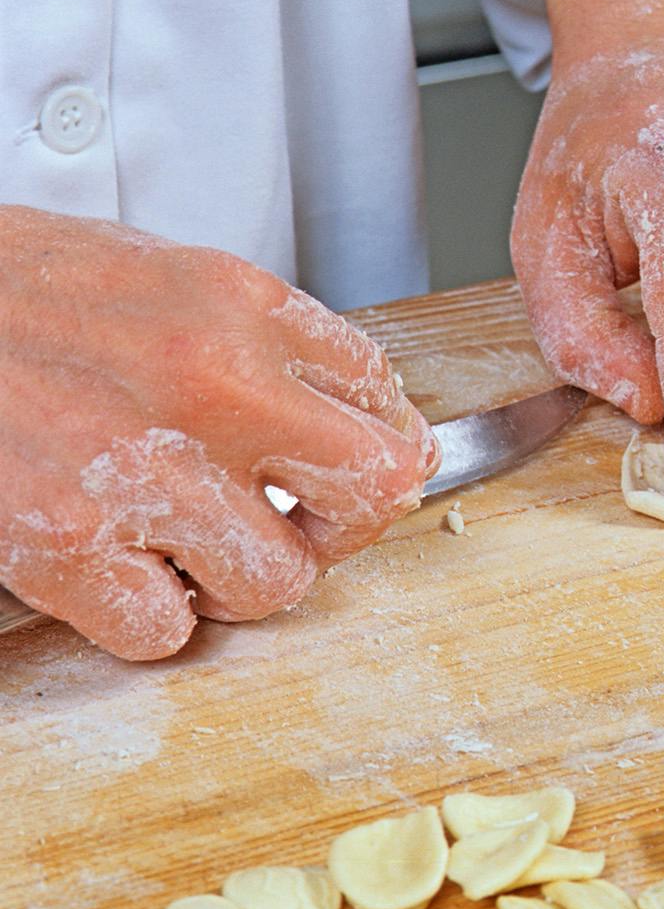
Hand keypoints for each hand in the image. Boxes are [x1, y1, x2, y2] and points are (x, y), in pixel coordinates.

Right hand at [0, 208, 436, 658]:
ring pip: (275, 585)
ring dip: (231, 580)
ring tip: (171, 540)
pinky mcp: (66, 547)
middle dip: (337, 526)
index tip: (343, 476)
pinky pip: (169, 633)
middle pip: (369, 496)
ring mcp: (138, 470)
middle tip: (286, 525)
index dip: (374, 453)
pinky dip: (143, 616)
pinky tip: (107, 567)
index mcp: (234, 303)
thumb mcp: (153, 275)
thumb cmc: (10, 294)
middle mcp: (206, 382)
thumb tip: (354, 415)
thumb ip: (260, 342)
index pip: (381, 402)